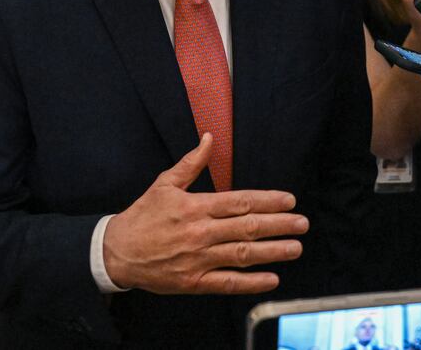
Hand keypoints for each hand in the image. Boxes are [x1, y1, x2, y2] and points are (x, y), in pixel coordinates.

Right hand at [102, 133, 307, 293]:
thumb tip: (209, 138)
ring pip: (243, 255)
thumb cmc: (143, 216)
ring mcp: (199, 258)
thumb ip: (191, 163)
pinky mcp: (194, 281)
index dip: (268, 200)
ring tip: (295, 248)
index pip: (240, 201)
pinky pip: (228, 283)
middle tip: (302, 223)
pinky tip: (271, 279)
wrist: (118, 251)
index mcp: (196, 207)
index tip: (289, 200)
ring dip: (272, 251)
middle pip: (247, 227)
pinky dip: (251, 282)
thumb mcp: (165, 183)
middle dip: (279, 225)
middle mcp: (201, 232)